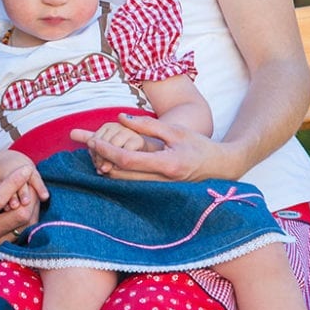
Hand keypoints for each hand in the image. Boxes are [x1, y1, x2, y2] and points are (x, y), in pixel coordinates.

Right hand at [0, 154, 39, 267]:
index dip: (13, 183)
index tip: (26, 169)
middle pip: (19, 215)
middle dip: (29, 196)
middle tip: (32, 181)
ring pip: (26, 225)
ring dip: (33, 207)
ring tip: (32, 191)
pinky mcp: (7, 249)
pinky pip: (25, 232)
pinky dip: (30, 217)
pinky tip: (29, 207)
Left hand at [72, 114, 233, 181]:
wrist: (220, 167)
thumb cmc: (199, 145)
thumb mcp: (175, 130)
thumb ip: (148, 125)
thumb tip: (121, 118)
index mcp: (166, 164)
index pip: (128, 160)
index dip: (108, 150)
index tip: (94, 141)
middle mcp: (162, 181)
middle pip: (122, 174)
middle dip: (103, 160)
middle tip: (90, 145)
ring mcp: (160, 189)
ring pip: (124, 182)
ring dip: (108, 168)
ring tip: (96, 152)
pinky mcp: (159, 191)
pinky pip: (133, 185)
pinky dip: (119, 174)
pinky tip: (111, 163)